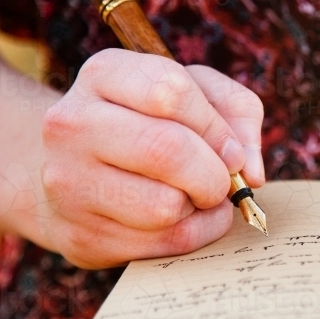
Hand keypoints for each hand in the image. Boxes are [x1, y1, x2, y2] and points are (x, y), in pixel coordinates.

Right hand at [39, 49, 264, 268]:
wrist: (77, 171)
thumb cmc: (150, 123)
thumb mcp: (195, 93)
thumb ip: (236, 113)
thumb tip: (251, 172)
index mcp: (103, 74)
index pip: (171, 92)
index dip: (215, 127)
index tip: (230, 149)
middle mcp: (72, 124)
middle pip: (166, 150)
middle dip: (214, 173)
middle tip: (222, 181)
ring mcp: (68, 182)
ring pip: (165, 206)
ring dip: (201, 208)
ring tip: (195, 197)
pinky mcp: (80, 235)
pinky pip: (162, 244)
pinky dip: (192, 234)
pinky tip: (183, 220)